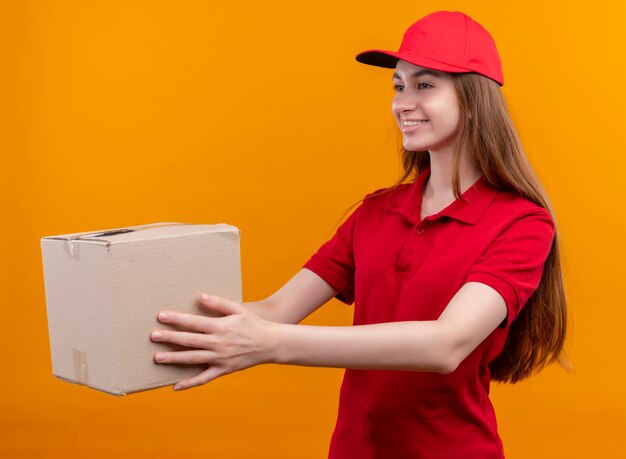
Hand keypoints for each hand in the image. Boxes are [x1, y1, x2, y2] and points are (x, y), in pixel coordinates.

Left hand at [151, 294, 278, 390]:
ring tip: (157, 358)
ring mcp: (220, 359)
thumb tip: (201, 297)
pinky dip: (190, 383)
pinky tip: (176, 386)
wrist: (269, 344)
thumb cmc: (252, 324)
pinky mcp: (223, 370)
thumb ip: (219, 303)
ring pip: (192, 359)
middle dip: (170, 338)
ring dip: (174, 359)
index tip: (161, 316)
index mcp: (220, 327)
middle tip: (153, 336)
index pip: (193, 322)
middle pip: (189, 341)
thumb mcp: (238, 309)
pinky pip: (204, 379)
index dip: (176, 319)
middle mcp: (218, 344)